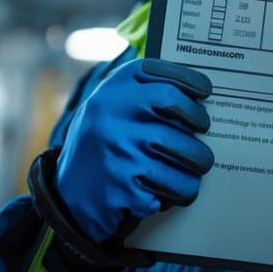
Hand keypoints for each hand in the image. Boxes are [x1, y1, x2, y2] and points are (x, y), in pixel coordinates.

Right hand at [56, 58, 214, 242]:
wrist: (67, 196)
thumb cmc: (100, 146)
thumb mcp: (108, 108)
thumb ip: (138, 90)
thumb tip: (182, 79)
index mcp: (111, 91)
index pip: (160, 76)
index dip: (189, 80)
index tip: (205, 90)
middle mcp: (111, 114)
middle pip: (174, 108)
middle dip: (198, 121)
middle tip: (204, 135)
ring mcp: (118, 150)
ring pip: (182, 152)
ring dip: (196, 165)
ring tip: (195, 169)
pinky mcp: (125, 186)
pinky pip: (173, 187)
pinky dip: (178, 192)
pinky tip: (167, 191)